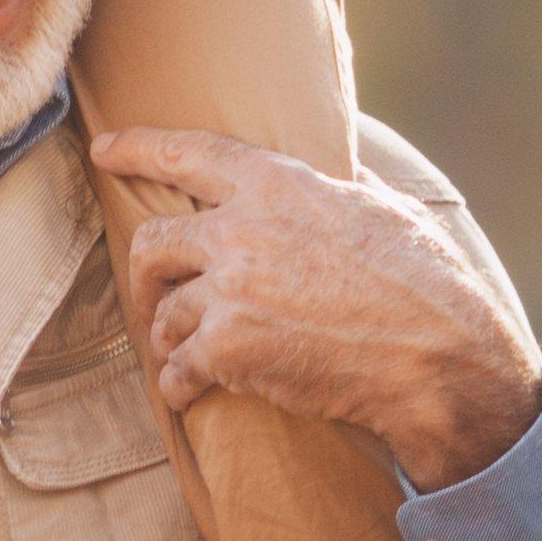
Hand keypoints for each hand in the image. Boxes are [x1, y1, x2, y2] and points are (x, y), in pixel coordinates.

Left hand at [93, 127, 541, 495]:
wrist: (438, 356)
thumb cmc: (428, 284)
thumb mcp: (388, 209)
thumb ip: (344, 187)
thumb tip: (340, 167)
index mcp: (279, 184)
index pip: (189, 153)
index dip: (139, 147)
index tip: (104, 148)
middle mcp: (241, 229)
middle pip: (153, 242)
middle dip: (146, 273)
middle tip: (153, 294)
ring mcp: (229, 289)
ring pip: (164, 312)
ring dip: (170, 335)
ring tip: (187, 353)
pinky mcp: (228, 348)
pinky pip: (178, 367)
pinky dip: (180, 384)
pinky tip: (187, 393)